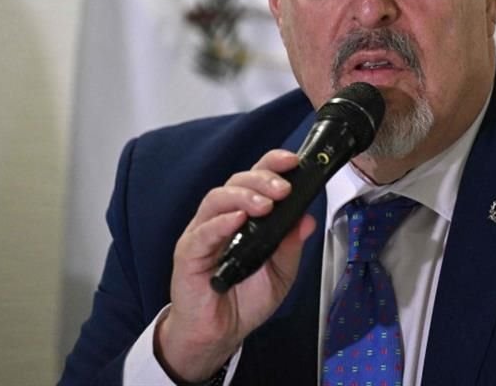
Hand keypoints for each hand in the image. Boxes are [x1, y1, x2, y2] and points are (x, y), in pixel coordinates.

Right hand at [154, 149, 316, 381]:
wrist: (220, 334)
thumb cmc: (244, 300)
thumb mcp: (280, 272)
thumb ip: (291, 245)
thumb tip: (306, 219)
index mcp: (245, 216)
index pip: (256, 179)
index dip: (272, 164)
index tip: (293, 162)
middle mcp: (222, 218)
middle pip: (236, 182)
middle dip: (262, 179)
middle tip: (283, 189)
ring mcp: (203, 234)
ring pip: (217, 199)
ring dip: (244, 196)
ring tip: (265, 205)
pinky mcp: (188, 254)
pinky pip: (202, 233)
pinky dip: (221, 223)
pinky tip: (237, 220)